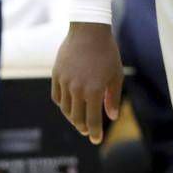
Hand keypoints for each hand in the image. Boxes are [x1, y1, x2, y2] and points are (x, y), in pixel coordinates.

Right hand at [50, 22, 123, 144]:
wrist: (89, 32)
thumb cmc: (107, 53)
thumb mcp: (116, 75)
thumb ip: (113, 97)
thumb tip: (111, 117)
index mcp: (94, 90)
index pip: (92, 119)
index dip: (94, 132)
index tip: (96, 140)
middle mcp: (78, 89)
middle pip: (77, 117)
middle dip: (83, 127)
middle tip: (88, 132)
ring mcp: (65, 83)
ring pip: (66, 109)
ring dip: (73, 118)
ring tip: (80, 121)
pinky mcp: (56, 76)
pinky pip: (57, 97)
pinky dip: (63, 105)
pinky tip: (69, 107)